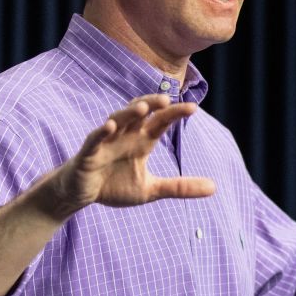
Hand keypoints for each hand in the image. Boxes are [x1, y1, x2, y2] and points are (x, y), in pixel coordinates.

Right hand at [43, 94, 214, 217]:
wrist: (81, 195)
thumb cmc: (114, 186)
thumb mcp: (151, 190)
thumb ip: (180, 187)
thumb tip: (215, 188)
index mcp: (140, 142)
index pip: (160, 123)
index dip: (174, 114)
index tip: (193, 108)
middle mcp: (124, 136)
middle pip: (138, 114)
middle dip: (150, 104)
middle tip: (166, 99)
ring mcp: (104, 143)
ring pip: (116, 121)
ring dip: (127, 113)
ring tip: (142, 108)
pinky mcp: (87, 154)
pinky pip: (93, 140)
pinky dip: (101, 133)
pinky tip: (109, 127)